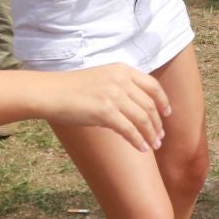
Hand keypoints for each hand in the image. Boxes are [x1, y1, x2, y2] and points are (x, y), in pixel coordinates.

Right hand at [42, 64, 170, 151]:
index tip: (167, 114)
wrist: (51, 92)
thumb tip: (137, 107)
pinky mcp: (105, 111)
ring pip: (142, 118)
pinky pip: (129, 129)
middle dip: (158, 123)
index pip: (152, 85)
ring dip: (151, 134)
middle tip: (161, 136)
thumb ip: (120, 86)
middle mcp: (121, 80)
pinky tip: (142, 148)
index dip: (163, 101)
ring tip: (154, 144)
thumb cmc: (73, 88)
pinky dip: (138, 140)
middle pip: (150, 104)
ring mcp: (113, 95)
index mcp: (122, 69)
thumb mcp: (102, 78)